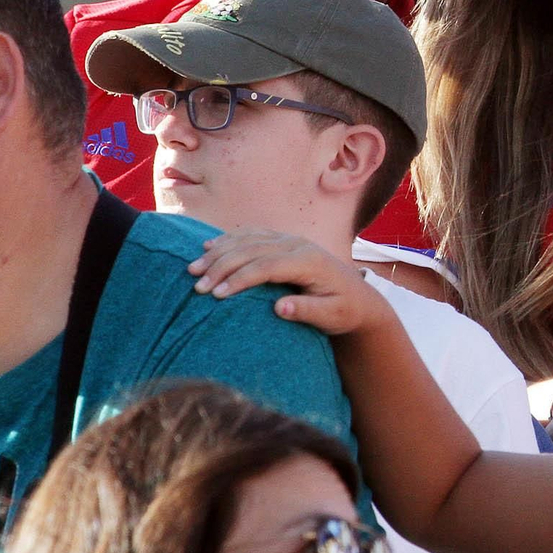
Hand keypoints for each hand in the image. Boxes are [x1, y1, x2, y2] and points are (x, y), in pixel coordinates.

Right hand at [188, 228, 387, 334]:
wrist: (359, 298)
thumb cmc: (345, 311)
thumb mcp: (332, 317)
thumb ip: (308, 311)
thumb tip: (279, 309)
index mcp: (310, 262)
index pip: (267, 266)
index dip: (240, 278)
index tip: (216, 295)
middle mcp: (298, 245)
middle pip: (252, 249)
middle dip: (222, 266)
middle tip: (197, 285)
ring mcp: (290, 240)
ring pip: (248, 239)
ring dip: (219, 252)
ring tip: (194, 268)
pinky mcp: (284, 242)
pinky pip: (252, 235)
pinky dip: (229, 240)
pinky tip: (209, 247)